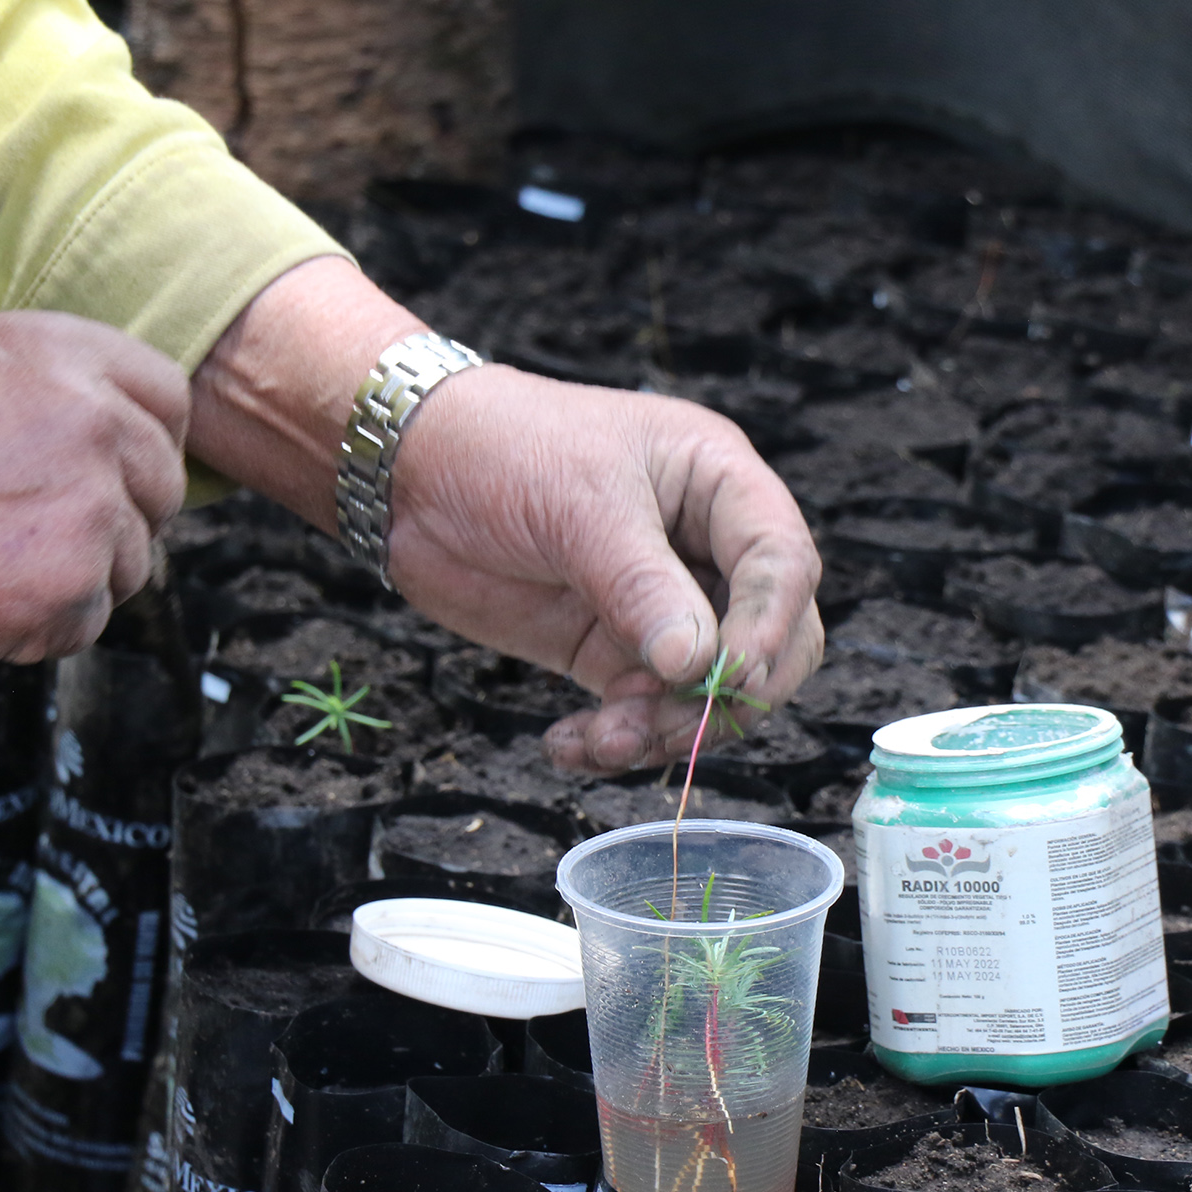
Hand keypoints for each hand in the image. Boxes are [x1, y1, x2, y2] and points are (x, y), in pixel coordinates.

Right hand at [0, 311, 188, 670]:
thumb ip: (59, 391)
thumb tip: (125, 435)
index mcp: (68, 354)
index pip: (169, 397)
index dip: (145, 437)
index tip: (112, 464)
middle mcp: (99, 424)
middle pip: (163, 485)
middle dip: (118, 510)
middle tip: (36, 524)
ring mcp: (95, 511)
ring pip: (134, 559)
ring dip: (79, 570)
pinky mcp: (75, 590)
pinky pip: (92, 616)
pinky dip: (45, 621)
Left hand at [187, 256, 824, 770]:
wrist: (408, 473)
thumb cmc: (501, 449)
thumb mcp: (578, 505)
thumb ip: (641, 585)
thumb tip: (698, 664)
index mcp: (719, 483)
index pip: (783, 560)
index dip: (770, 623)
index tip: (732, 676)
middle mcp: (705, 547)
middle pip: (772, 640)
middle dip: (725, 693)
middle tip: (665, 718)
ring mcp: (663, 606)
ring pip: (709, 691)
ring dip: (666, 728)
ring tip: (601, 738)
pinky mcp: (613, 652)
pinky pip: (646, 711)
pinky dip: (619, 739)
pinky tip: (570, 743)